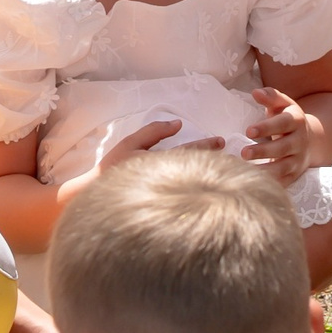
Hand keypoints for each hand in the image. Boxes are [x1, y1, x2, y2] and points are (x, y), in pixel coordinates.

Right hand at [57, 120, 219, 210]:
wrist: (96, 201)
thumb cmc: (113, 170)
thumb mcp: (130, 144)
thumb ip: (154, 132)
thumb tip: (178, 123)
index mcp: (159, 164)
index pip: (189, 152)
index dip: (205, 145)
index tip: (221, 141)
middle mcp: (165, 181)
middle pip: (197, 169)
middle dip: (215, 162)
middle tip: (235, 157)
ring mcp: (166, 197)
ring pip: (195, 185)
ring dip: (211, 177)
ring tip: (229, 172)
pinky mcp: (164, 209)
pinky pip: (188, 198)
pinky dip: (201, 191)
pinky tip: (212, 189)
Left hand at [242, 87, 311, 185]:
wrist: (311, 140)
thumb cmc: (287, 119)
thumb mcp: (283, 104)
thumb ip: (270, 96)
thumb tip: (256, 92)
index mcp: (296, 121)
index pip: (283, 124)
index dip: (267, 128)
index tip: (248, 131)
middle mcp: (300, 141)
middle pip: (283, 148)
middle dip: (263, 151)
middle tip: (243, 153)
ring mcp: (299, 160)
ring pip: (284, 168)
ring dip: (265, 171)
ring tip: (245, 171)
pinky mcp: (295, 174)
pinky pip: (283, 182)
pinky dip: (269, 184)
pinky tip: (253, 183)